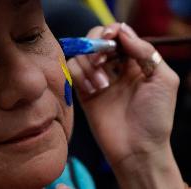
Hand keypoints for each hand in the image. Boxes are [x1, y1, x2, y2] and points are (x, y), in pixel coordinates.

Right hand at [67, 23, 182, 187]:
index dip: (111, 32)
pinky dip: (79, 76)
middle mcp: (115, 68)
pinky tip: (92, 90)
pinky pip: (72, 71)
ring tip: (102, 85)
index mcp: (135, 63)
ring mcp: (97, 79)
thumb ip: (145, 51)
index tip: (108, 38)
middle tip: (101, 59)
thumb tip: (123, 31)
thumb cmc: (155, 117)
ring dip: (89, 65)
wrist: (137, 149)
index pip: (118, 36)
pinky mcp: (83, 92)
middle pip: (96, 41)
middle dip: (96, 45)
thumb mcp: (163, 80)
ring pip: (81, 55)